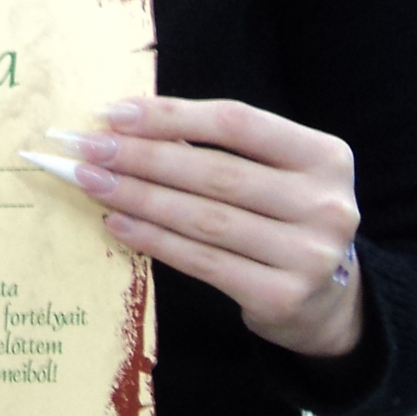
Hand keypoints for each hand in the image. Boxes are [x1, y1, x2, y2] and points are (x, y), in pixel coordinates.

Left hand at [32, 95, 363, 359]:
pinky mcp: (280, 297)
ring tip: (91, 182)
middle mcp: (325, 204)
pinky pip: (202, 261)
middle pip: (216, 173)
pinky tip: (117, 222)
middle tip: (87, 148)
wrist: (328, 302)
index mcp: (326, 157)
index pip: (238, 124)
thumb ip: (221, 149)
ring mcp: (308, 255)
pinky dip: (154, 239)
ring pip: (204, 219)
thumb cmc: (286, 221)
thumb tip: (128, 126)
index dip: (172, 116)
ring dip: (138, 197)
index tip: (113, 113)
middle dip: (142, 157)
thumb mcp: (277, 175)